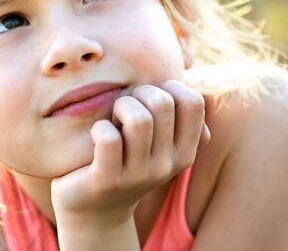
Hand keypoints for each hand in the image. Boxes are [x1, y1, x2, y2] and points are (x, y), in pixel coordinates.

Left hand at [51, 80, 208, 229]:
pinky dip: (99, 127)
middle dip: (139, 93)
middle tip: (126, 108)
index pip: (193, 102)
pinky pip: (109, 137)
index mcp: (185, 151)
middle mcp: (168, 166)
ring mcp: (138, 176)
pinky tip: (98, 135)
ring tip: (112, 119)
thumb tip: (189, 76)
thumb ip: (175, 114)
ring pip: (137, 118)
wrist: (93, 210)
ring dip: (119, 107)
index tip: (152, 99)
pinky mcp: (107, 181)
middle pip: (162, 103)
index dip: (170, 87)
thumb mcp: (157, 141)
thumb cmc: (125, 159)